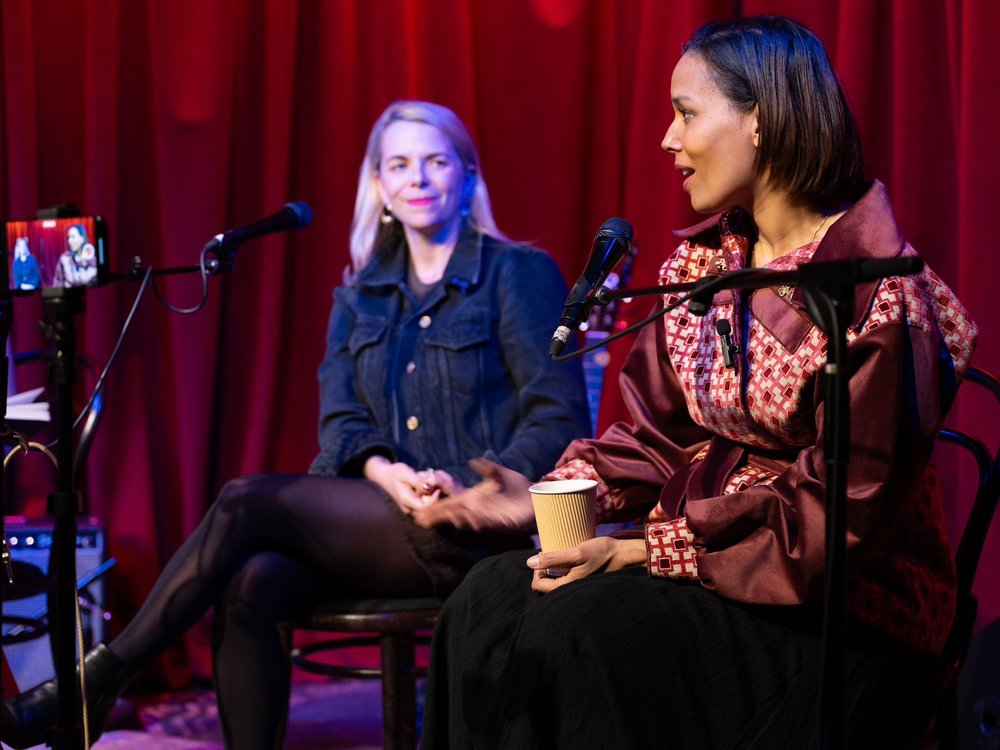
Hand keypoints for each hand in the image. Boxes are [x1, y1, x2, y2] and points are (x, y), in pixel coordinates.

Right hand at [364, 456, 448, 513]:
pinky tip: (428, 487)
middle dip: (434, 497)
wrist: (387, 477)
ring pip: (428, 507)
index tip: (437, 487)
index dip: (434, 499)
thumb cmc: (396, 473)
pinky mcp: (414, 507)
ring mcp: (411, 509)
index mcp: (406, 501)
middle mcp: (408, 508)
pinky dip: (429, 497)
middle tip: (436, 485)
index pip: (425, 507)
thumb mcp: (406, 473)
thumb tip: (429, 487)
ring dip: (432, 497)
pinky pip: (425, 505)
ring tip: (430, 485)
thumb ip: (417, 481)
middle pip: (428, 509)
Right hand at [412, 458, 533, 531]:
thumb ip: (488, 468)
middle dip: (438, 516)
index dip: (436, 506)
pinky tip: (467, 519)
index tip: (420, 509)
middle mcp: (477, 509)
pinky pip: (486, 524)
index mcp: (474, 498)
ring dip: (454, 518)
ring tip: (442, 517)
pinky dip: (476, 521)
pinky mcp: (501, 524)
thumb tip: (472, 462)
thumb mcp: (501, 473)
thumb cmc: (518, 487)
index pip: (450, 502)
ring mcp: (487, 518)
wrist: (538, 498)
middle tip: (421, 517)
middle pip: (453, 513)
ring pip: (466, 519)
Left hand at [526, 537, 645, 592]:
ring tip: (564, 554)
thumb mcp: (577, 553)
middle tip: (555, 554)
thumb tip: (530, 562)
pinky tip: (572, 558)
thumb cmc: (603, 553)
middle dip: (545, 569)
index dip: (536, 569)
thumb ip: (553, 558)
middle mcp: (571, 591)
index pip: (538, 585)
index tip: (546, 556)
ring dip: (555, 568)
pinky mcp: (583, 581)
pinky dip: (564, 568)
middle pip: (546, 584)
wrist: (626, 556)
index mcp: (567, 587)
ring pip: (556, 580)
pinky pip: (566, 578)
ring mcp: (577, 587)